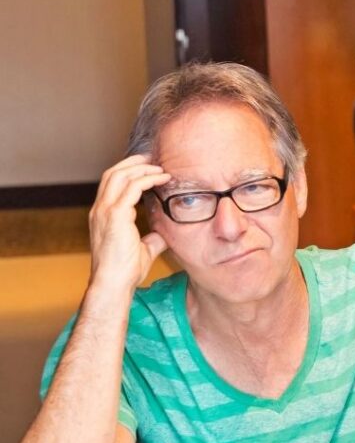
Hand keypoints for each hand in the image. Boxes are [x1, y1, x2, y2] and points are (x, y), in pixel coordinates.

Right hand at [89, 154, 170, 292]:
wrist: (113, 283)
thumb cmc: (125, 271)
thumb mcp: (143, 250)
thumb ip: (153, 239)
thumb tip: (166, 233)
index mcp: (102, 215)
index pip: (111, 183)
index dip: (128, 171)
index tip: (147, 167)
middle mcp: (100, 209)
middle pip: (112, 173)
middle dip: (133, 162)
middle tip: (153, 159)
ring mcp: (105, 211)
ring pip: (120, 175)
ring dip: (141, 168)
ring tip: (160, 168)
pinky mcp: (115, 216)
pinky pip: (131, 188)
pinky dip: (146, 179)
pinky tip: (160, 179)